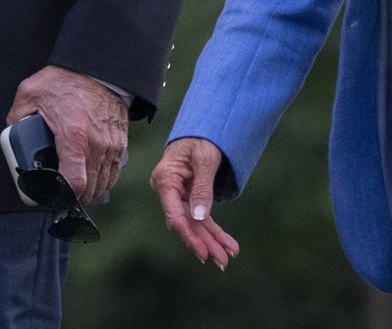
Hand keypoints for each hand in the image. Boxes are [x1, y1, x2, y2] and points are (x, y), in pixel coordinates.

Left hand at [6, 66, 127, 204]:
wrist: (98, 66)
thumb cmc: (66, 79)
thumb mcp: (30, 93)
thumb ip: (16, 118)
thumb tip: (10, 135)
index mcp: (74, 137)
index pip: (75, 184)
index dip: (63, 196)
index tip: (53, 196)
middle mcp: (97, 145)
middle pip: (90, 189)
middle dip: (74, 197)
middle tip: (60, 193)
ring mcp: (111, 144)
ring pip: (104, 183)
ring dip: (90, 190)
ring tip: (76, 188)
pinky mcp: (120, 141)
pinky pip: (114, 171)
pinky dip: (104, 179)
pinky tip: (93, 178)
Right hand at [150, 136, 239, 268]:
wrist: (201, 130)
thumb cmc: (200, 139)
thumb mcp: (204, 158)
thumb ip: (202, 188)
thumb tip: (199, 217)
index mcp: (165, 180)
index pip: (173, 213)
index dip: (188, 233)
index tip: (201, 250)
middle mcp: (169, 191)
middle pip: (186, 222)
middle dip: (205, 243)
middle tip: (222, 262)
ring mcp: (179, 196)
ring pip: (195, 224)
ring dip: (211, 241)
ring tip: (226, 259)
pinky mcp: (190, 198)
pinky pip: (201, 218)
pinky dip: (214, 231)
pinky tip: (226, 245)